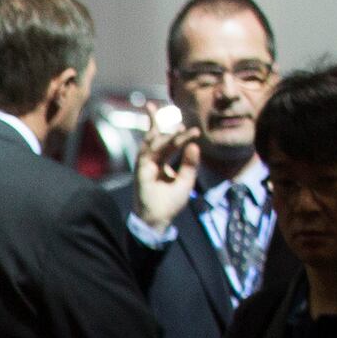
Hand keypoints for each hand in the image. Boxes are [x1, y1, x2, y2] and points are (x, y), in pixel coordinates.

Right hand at [131, 102, 197, 230]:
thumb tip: (195, 145)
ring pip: (152, 142)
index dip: (183, 136)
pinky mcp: (140, 169)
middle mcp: (153, 160)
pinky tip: (157, 132)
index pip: (172, 143)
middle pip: (158, 137)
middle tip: (183, 124)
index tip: (196, 131)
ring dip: (156, 129)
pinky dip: (151, 142)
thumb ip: (190, 164)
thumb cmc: (171, 202)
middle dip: (166, 125)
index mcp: (163, 161)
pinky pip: (145, 152)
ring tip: (166, 119)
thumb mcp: (186, 181)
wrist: (158, 218)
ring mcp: (145, 164)